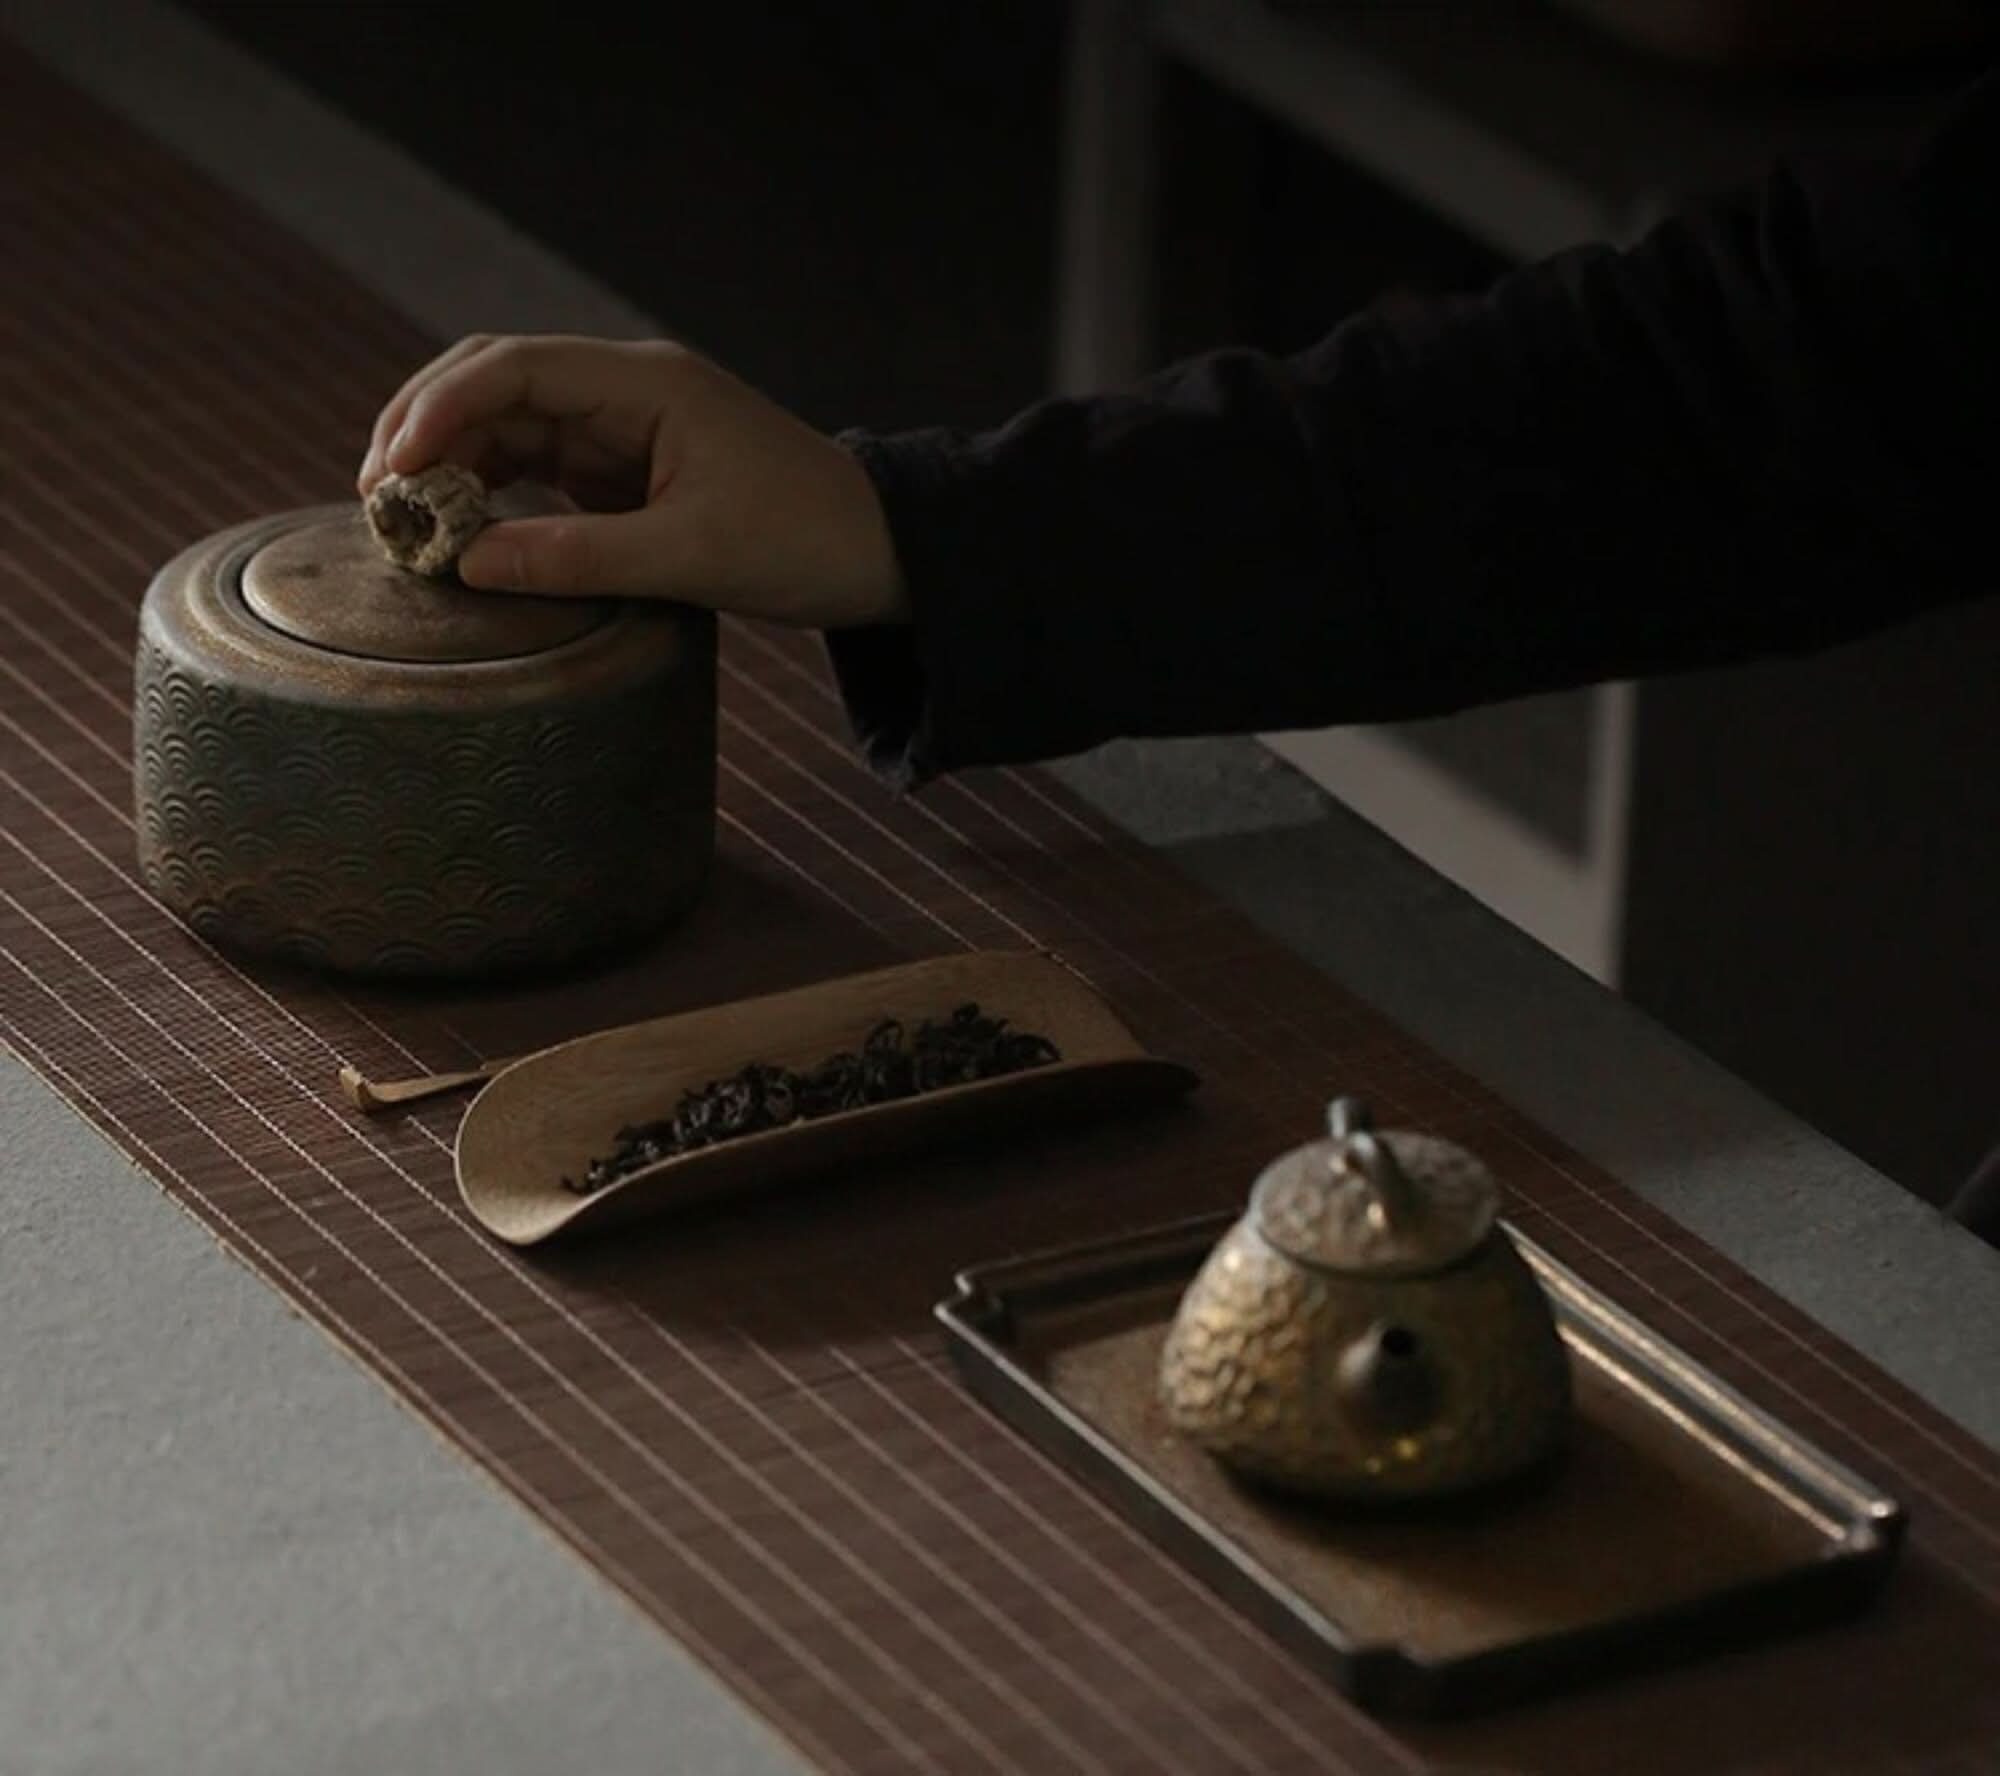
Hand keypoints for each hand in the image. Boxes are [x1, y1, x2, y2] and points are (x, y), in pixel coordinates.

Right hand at [356, 334, 907, 628]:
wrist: (880, 553)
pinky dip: (493, 492)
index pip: (513, 369)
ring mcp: (625, 427)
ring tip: (403, 524)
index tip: (391, 471)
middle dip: (426, 429)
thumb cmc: (802, 542)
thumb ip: (575, 558)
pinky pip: (541, 467)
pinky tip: (460, 530)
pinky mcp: (630, 469)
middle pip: (495, 383)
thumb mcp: (689, 558)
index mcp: (646, 385)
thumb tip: (467, 564)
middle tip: (374, 500)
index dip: (439, 410)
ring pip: (511, 426)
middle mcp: (627, 391)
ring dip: (453, 465)